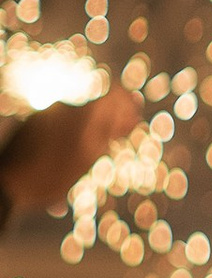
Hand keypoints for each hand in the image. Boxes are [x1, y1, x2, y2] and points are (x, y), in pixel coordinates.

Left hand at [0, 85, 140, 216]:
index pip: (115, 94)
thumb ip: (108, 132)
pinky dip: (67, 136)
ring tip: (88, 155)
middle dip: (107, 121)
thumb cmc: (51, 175)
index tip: (133, 120)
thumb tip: (129, 117)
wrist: (7, 183)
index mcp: (83, 112)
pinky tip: (65, 157)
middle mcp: (64, 106)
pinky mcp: (31, 123)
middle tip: (116, 139)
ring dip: (86, 132)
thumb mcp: (88, 157)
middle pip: (95, 107)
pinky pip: (57, 124)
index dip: (128, 106)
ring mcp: (45, 113)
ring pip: (76, 118)